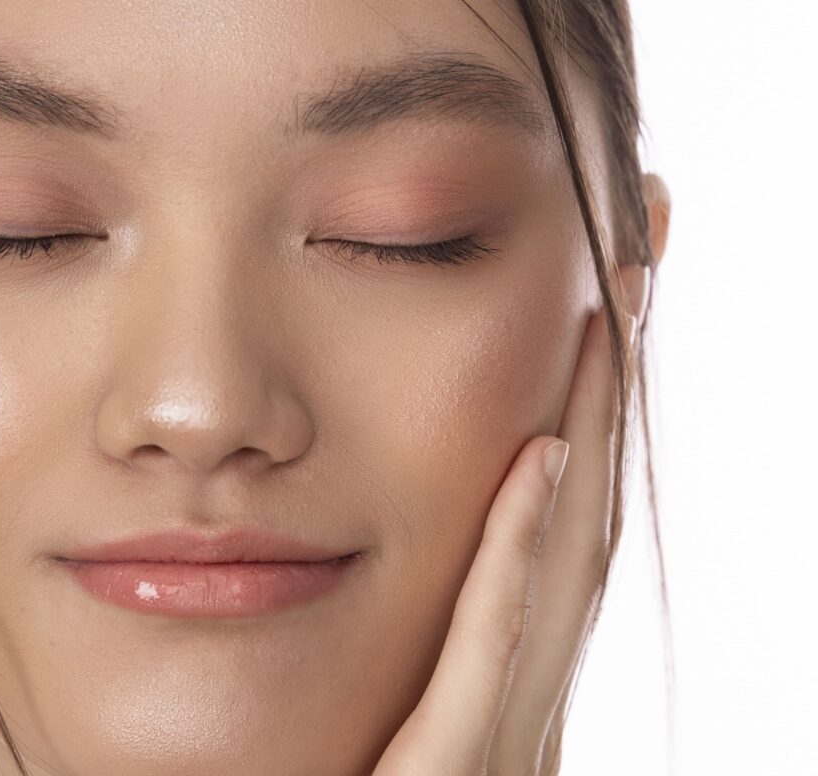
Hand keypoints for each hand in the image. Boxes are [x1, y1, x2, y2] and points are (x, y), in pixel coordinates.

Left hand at [372, 264, 649, 775]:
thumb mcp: (397, 710)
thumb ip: (430, 636)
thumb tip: (439, 535)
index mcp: (509, 659)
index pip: (558, 504)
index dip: (593, 397)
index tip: (607, 293)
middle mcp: (528, 678)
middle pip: (584, 502)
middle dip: (616, 377)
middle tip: (640, 247)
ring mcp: (510, 722)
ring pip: (562, 558)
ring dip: (589, 431)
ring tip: (611, 312)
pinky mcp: (463, 766)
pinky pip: (495, 646)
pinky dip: (522, 555)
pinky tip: (537, 463)